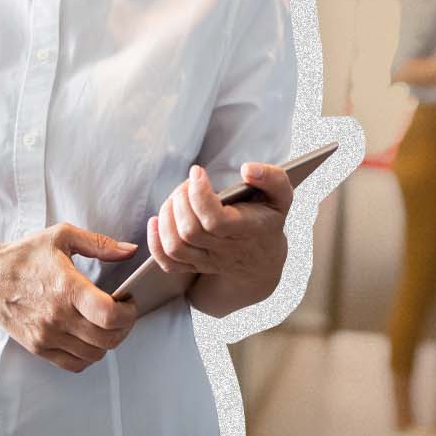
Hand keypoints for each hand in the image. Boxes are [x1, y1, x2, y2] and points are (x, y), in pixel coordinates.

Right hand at [0, 225, 139, 373]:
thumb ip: (100, 244)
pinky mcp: (39, 347)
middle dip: (124, 327)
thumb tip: (130, 250)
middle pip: (107, 339)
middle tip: (123, 313)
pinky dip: (89, 355)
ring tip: (106, 324)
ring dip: (109, 342)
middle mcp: (57, 316)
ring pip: (94, 354)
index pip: (108, 314)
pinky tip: (88, 337)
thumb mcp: (62, 236)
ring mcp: (47, 335)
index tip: (128, 302)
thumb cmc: (24, 256)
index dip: (128, 313)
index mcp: (66, 287)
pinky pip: (75, 364)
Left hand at [149, 163, 290, 280]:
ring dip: (167, 217)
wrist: (263, 260)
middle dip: (181, 201)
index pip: (215, 221)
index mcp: (247, 230)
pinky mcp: (193, 266)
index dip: (199, 195)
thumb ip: (273, 178)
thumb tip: (247, 169)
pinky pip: (167, 262)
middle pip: (191, 231)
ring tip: (175, 198)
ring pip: (176, 247)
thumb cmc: (267, 220)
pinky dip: (155, 241)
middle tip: (187, 183)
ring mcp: (208, 261)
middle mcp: (226, 250)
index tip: (197, 172)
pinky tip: (156, 220)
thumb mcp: (281, 196)